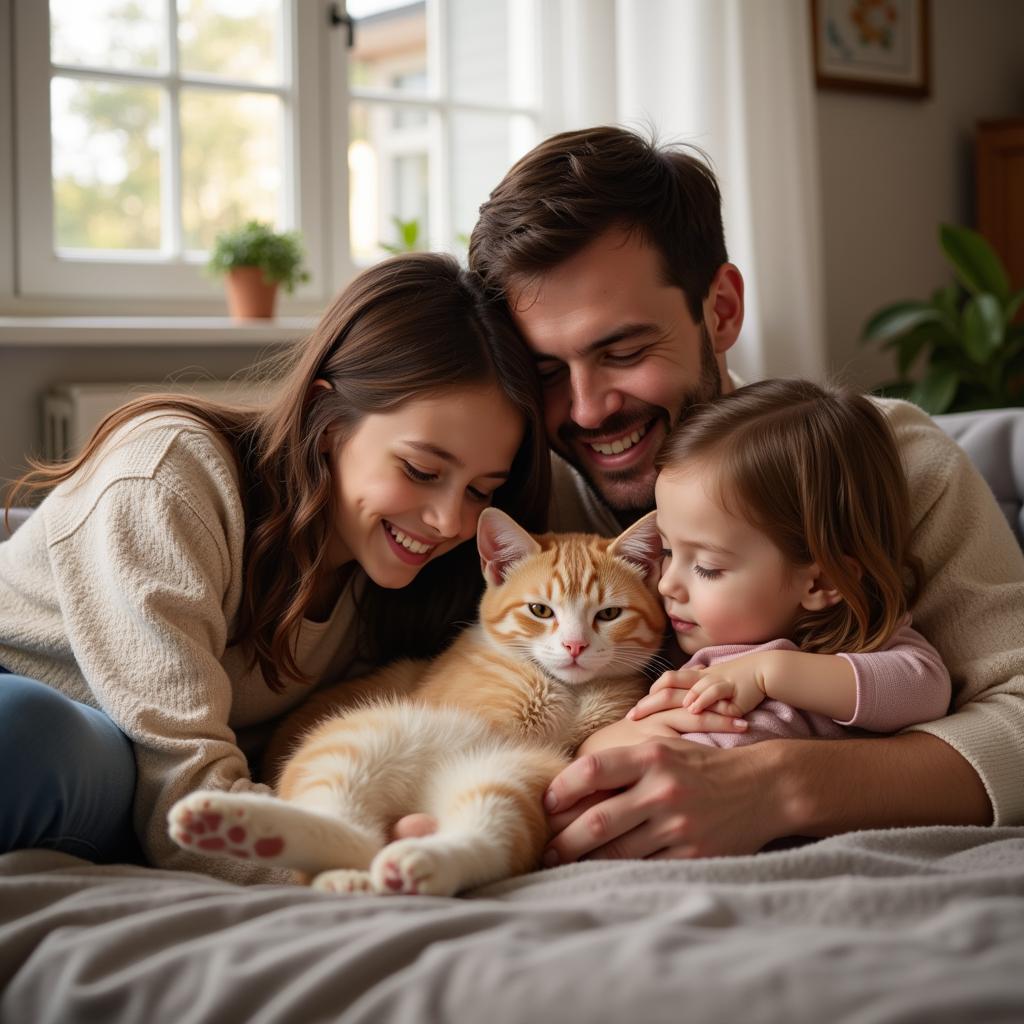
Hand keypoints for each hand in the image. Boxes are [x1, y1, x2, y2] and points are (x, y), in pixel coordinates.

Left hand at [544, 738, 780, 863]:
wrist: (765, 787)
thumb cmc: (702, 766)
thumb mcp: (665, 749)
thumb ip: (624, 764)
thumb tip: (571, 785)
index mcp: (652, 756)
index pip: (592, 770)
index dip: (561, 789)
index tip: (546, 804)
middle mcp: (663, 789)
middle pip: (598, 821)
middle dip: (564, 840)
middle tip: (544, 850)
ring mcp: (678, 826)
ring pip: (617, 852)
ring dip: (584, 862)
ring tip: (563, 866)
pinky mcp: (692, 855)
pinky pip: (644, 868)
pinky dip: (618, 874)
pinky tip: (601, 876)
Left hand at [631, 660, 768, 719]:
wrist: (766, 671)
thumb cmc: (739, 683)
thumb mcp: (714, 690)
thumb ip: (697, 699)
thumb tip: (680, 715)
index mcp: (694, 678)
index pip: (665, 683)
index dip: (649, 696)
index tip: (633, 713)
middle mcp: (700, 677)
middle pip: (667, 685)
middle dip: (648, 701)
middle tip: (631, 716)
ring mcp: (714, 680)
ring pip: (685, 687)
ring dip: (668, 701)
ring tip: (651, 714)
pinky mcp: (730, 686)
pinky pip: (713, 690)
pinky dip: (701, 699)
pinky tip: (691, 709)